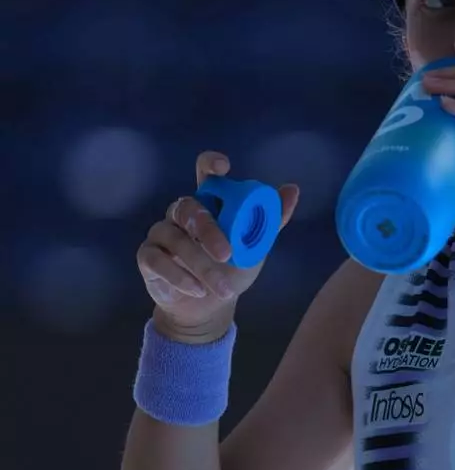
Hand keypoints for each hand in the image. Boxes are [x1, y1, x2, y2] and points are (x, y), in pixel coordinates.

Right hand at [135, 151, 299, 341]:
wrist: (211, 305)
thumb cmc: (232, 268)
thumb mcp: (256, 246)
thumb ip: (271, 220)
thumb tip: (292, 189)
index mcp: (210, 203)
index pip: (205, 174)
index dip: (210, 164)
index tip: (223, 168)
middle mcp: (182, 211)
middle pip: (190, 208)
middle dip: (209, 231)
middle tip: (227, 254)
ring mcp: (162, 231)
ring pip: (175, 239)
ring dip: (201, 266)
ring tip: (223, 288)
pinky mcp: (147, 255)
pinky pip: (156, 260)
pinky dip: (178, 277)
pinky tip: (197, 290)